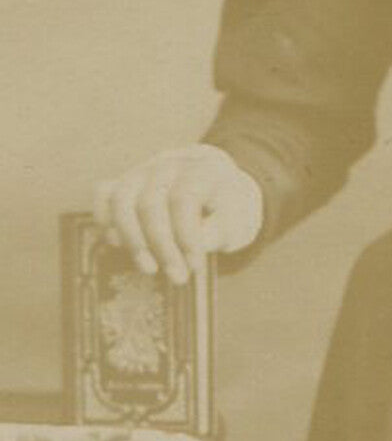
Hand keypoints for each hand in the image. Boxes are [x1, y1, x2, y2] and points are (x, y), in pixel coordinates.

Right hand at [94, 144, 263, 282]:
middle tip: (178, 277)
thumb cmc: (229, 208)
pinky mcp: (127, 181)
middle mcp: (170, 164)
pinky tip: (118, 244)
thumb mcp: (239, 221)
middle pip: (150, 203)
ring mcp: (145, 170)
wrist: (220, 184)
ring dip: (131, 239)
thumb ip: (217, 232)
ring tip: (149, 269)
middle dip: (162, 246)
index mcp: (203, 167)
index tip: (196, 266)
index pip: (184, 198)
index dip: (187, 236)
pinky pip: (103, 193)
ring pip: (121, 199)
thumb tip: (191, 246)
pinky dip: (105, 220)